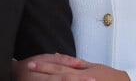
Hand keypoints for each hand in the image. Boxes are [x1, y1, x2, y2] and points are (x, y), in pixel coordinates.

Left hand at [14, 54, 129, 80]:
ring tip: (36, 80)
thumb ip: (74, 62)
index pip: (58, 66)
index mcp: (79, 71)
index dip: (45, 64)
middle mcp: (79, 78)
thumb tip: (57, 55)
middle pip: (58, 75)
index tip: (31, 62)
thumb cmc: (107, 76)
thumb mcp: (91, 67)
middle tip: (28, 68)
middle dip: (43, 73)